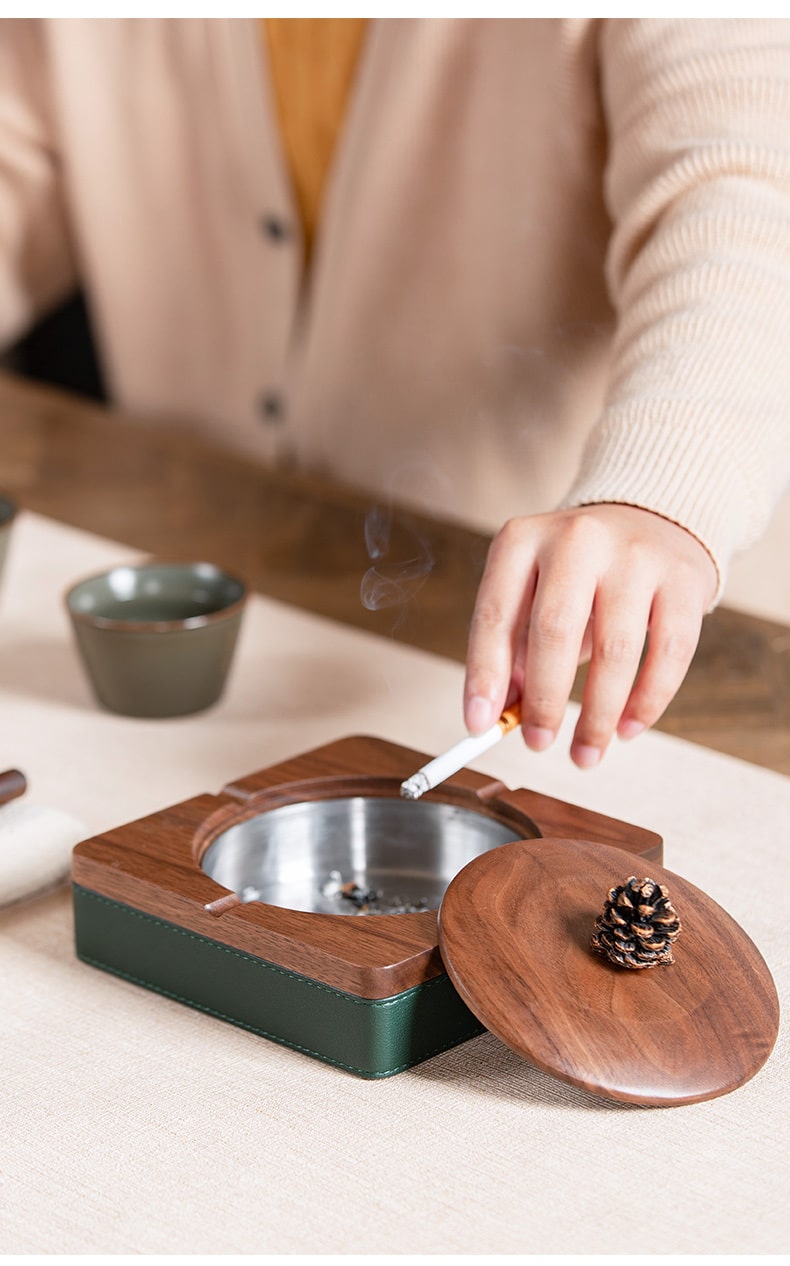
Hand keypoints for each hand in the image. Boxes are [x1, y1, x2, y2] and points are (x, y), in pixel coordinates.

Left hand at [463, 504, 717, 767]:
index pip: (494, 614)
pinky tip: (629, 727)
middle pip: (555, 630)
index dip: (484, 674)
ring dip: (598, 715)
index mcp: (522, 540)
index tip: (478, 725)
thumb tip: (496, 716)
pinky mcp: (683, 579)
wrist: (651, 519)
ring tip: (585, 751)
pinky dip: (648, 701)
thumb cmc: (578, 573)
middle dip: (544, 699)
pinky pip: (669, 653)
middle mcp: (577, 538)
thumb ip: (513, 650)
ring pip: (616, 650)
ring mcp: (635, 555)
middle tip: (537, 743)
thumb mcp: (532, 594)